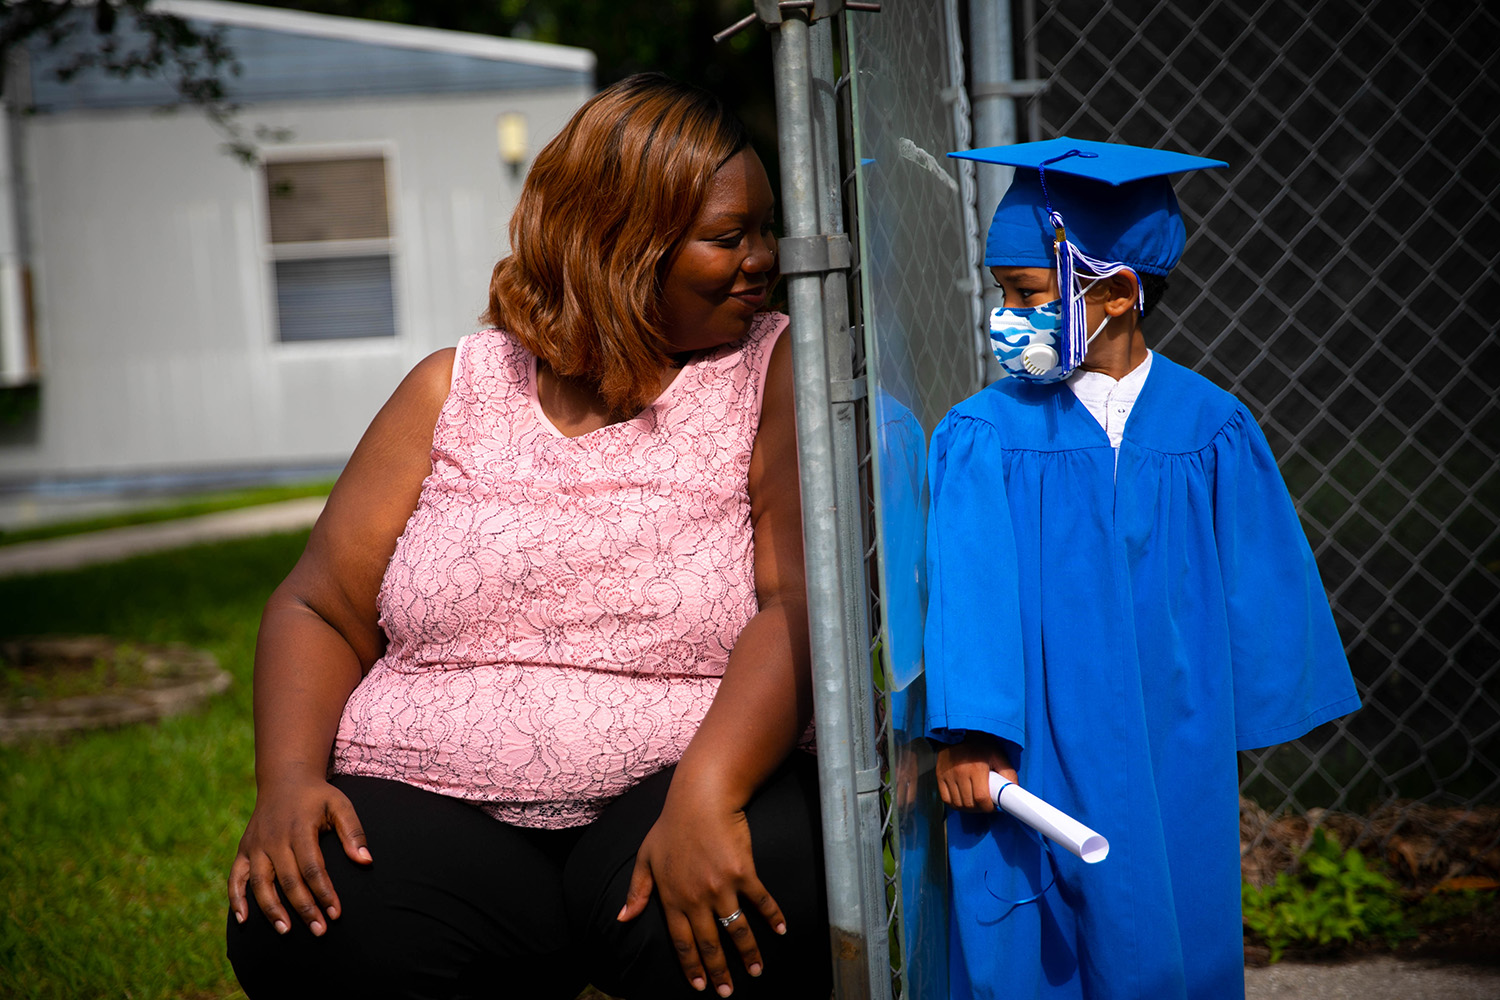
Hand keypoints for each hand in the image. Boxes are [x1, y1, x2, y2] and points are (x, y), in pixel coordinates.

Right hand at [227, 776, 371, 935]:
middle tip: (319, 931)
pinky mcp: (244, 849)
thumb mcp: (340, 805)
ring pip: (260, 883)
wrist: (285, 779)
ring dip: (271, 909)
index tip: (336, 913)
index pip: (312, 868)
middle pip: (288, 880)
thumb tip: (366, 861)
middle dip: (304, 908)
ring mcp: (256, 845)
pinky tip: (243, 920)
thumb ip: (353, 832)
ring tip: (286, 931)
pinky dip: (236, 899)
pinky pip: (235, 877)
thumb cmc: (318, 797)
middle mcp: (274, 839)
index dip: (324, 892)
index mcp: (299, 828)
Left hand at [617, 793, 784, 995]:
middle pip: (710, 944)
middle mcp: (696, 898)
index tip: (701, 986)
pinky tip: (780, 931)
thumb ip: (636, 891)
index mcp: (672, 897)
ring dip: (748, 955)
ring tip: (756, 971)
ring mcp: (721, 887)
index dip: (692, 967)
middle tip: (728, 992)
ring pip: (736, 930)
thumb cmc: (671, 825)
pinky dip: (772, 918)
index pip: (682, 942)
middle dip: (720, 972)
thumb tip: (622, 919)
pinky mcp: (743, 873)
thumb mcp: (646, 857)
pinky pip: (760, 902)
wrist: (701, 799)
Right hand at [934, 732, 1016, 812]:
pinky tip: (963, 799)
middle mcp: (960, 772)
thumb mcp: (997, 755)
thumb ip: (1008, 773)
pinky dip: (955, 804)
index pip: (981, 798)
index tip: (992, 806)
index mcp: (976, 768)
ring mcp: (948, 775)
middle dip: (980, 808)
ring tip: (975, 802)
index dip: (988, 807)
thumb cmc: (980, 744)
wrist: (958, 732)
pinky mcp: (940, 776)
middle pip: (969, 804)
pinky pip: (946, 799)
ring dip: (968, 808)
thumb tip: (1015, 790)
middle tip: (985, 804)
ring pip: (958, 804)